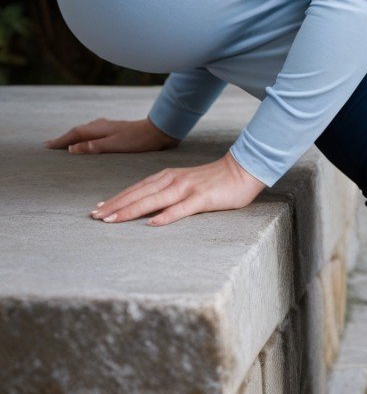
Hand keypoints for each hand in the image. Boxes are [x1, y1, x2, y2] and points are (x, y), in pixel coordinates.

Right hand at [44, 117, 179, 153]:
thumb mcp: (115, 145)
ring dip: (76, 136)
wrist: (161, 131)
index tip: (47, 146)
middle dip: (65, 137)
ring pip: (88, 130)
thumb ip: (93, 146)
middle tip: (51, 144)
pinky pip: (96, 132)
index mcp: (100, 129)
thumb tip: (71, 148)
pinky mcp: (119, 131)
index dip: (61, 140)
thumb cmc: (139, 139)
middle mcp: (104, 126)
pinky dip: (87, 136)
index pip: (75, 134)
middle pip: (79, 131)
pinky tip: (92, 139)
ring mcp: (111, 127)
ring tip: (67, 142)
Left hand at [88, 153, 266, 226]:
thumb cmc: (216, 180)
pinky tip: (153, 224)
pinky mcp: (202, 198)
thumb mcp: (187, 182)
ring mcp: (187, 189)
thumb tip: (149, 208)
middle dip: (115, 206)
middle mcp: (174, 180)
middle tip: (94, 216)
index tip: (98, 209)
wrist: (244, 170)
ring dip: (131, 210)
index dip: (117, 199)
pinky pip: (182, 209)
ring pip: (154, 200)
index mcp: (169, 176)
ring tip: (111, 220)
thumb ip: (169, 192)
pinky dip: (166, 216)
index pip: (137, 189)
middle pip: (140, 194)